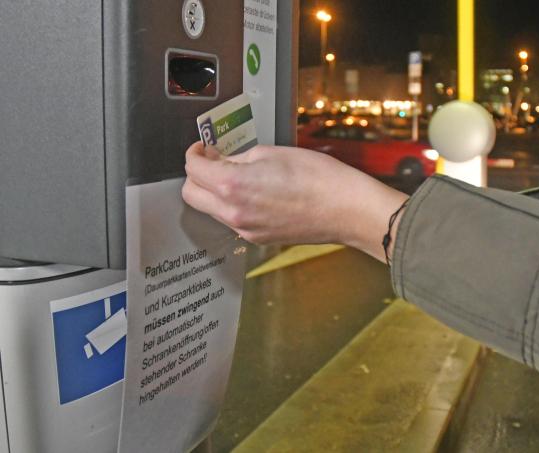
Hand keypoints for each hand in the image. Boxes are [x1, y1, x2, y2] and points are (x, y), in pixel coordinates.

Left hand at [182, 142, 407, 261]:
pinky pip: (233, 221)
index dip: (195, 154)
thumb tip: (225, 161)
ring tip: (238, 176)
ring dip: (215, 192)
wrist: (346, 209)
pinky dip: (233, 206)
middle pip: (192, 195)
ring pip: (211, 210)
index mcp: (232, 185)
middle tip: (213, 161)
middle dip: (197, 176)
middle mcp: (233, 212)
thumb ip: (241, 158)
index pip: (193, 170)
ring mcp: (245, 230)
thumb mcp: (273, 153)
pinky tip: (254, 193)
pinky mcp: (259, 238)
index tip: (203, 148)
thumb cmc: (318, 178)